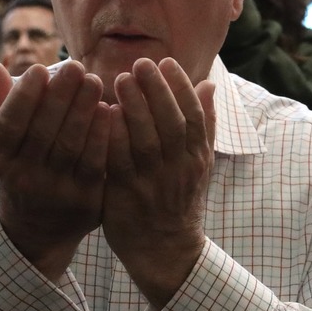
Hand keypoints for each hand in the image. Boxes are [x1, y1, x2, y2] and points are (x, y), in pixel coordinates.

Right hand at [0, 59, 110, 279]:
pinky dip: (102, 136)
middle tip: (77, 67)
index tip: (40, 69)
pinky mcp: (85, 201)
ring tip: (95, 81)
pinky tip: (110, 110)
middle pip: (43, 131)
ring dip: (83, 111)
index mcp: (2, 160)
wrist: (38, 230)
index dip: (24, 96)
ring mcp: (56, 191)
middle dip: (60, 96)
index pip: (9, 124)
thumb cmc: (22, 172)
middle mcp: (25, 177)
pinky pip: (95, 164)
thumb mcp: (4, 145)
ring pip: (70, 146)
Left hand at [103, 57, 216, 307]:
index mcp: (197, 157)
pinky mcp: (129, 194)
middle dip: (157, 90)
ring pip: (146, 139)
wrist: (164, 248)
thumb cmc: (178, 198)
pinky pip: (121, 161)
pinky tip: (103, 115)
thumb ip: (204, 124)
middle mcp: (180, 167)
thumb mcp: (199, 162)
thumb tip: (208, 85)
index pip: (194, 115)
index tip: (166, 62)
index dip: (180, 87)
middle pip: (171, 122)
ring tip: (120, 80)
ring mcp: (154, 182)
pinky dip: (114, 137)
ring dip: (134, 108)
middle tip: (140, 63)